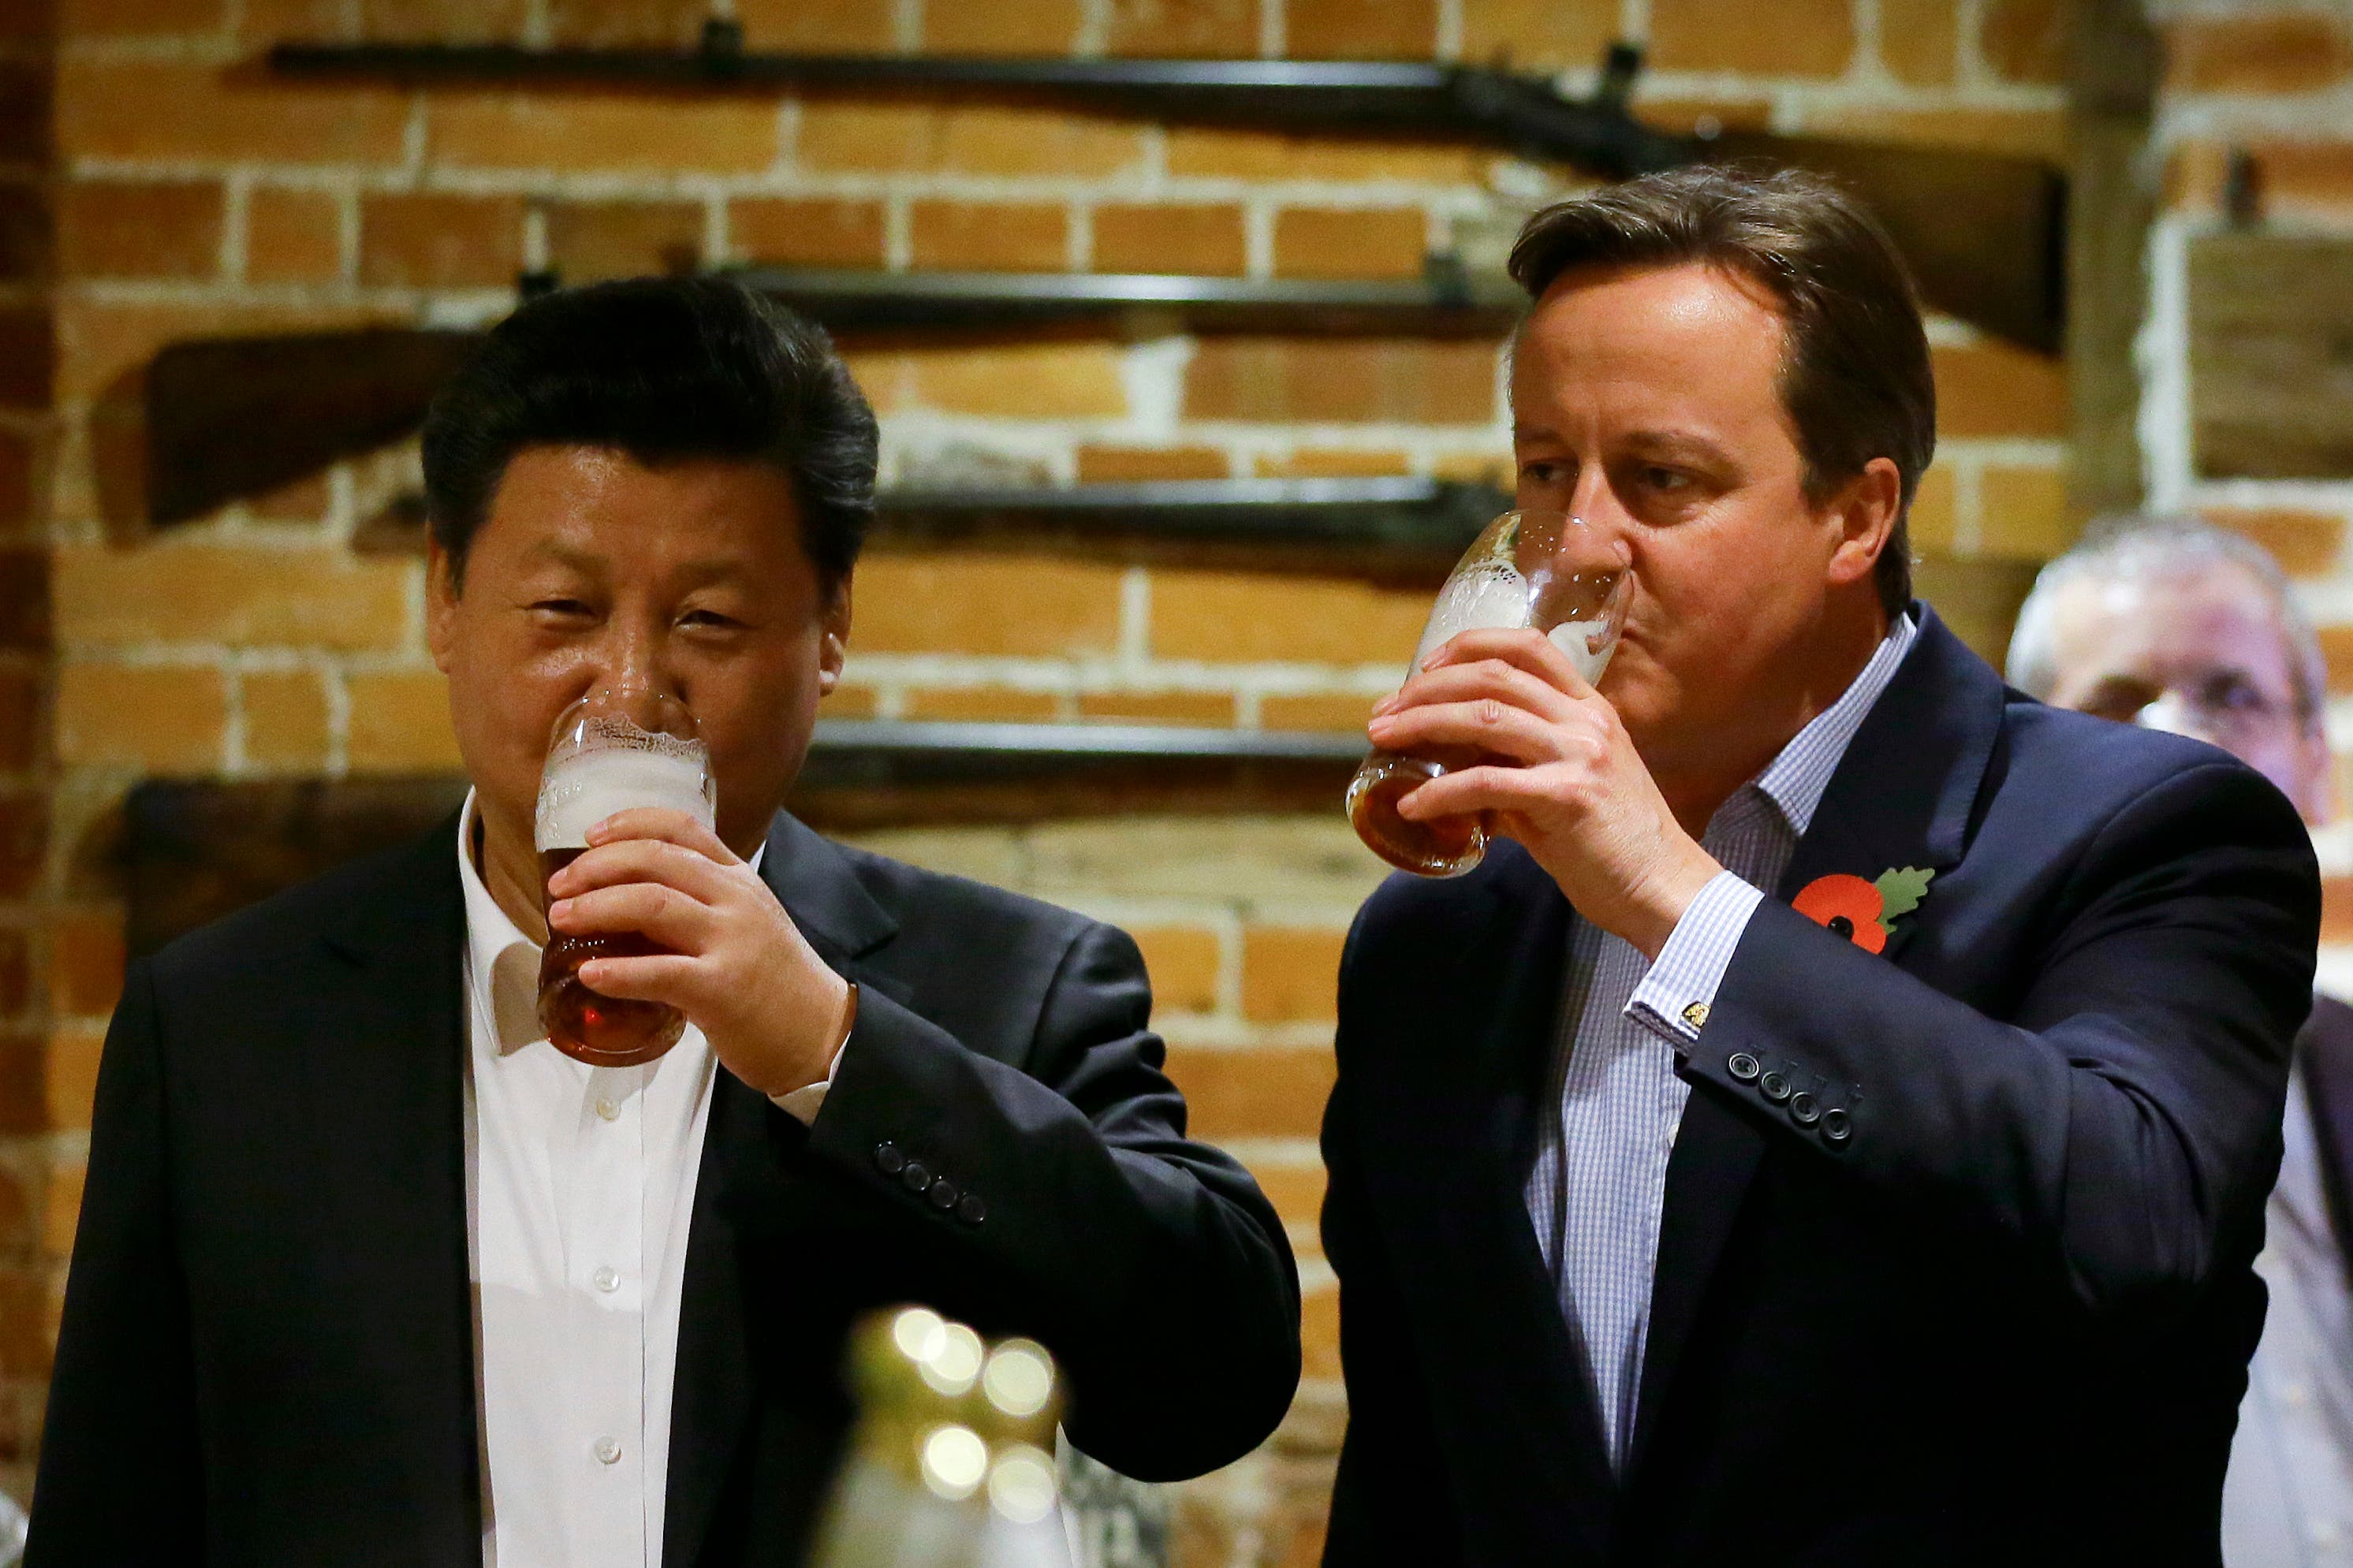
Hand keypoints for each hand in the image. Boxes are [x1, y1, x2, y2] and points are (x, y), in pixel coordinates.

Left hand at [545, 808, 852, 1095]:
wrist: (822, 1033)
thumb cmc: (776, 981)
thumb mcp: (748, 922)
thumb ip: (701, 904)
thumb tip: (628, 902)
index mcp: (739, 878)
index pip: (682, 827)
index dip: (629, 824)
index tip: (591, 836)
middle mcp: (735, 900)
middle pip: (655, 859)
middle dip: (595, 867)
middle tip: (560, 886)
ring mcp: (730, 942)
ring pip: (651, 904)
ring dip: (596, 908)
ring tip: (561, 919)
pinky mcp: (722, 989)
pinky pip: (659, 972)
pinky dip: (618, 972)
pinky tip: (589, 973)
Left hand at [1367, 627, 1722, 956]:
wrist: (1664, 889)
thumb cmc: (1613, 846)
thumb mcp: (1568, 789)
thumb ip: (1518, 772)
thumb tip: (1457, 779)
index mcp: (1589, 709)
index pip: (1527, 647)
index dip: (1467, 647)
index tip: (1423, 669)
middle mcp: (1585, 721)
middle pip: (1491, 676)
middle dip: (1426, 689)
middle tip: (1383, 714)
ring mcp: (1579, 755)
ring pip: (1484, 718)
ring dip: (1421, 724)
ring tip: (1381, 739)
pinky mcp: (1567, 797)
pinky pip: (1486, 784)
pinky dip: (1440, 793)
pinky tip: (1412, 806)